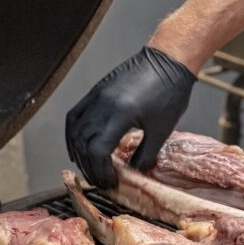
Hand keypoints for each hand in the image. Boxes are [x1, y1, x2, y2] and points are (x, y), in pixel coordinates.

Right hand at [65, 46, 195, 187]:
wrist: (168, 62)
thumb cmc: (170, 93)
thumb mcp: (162, 130)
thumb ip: (146, 154)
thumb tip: (134, 172)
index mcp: (120, 114)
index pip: (98, 151)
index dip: (101, 171)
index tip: (110, 181)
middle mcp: (102, 104)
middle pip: (83, 144)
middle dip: (90, 167)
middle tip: (101, 181)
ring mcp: (96, 96)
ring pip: (75, 131)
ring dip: (79, 153)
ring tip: (90, 168)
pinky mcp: (96, 91)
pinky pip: (75, 115)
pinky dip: (73, 134)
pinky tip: (78, 147)